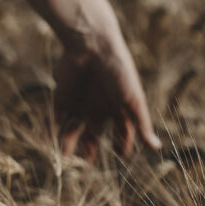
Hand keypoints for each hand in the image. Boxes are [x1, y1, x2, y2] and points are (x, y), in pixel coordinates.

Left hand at [52, 0, 160, 162]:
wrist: (92, 43)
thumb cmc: (118, 69)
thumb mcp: (133, 98)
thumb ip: (141, 123)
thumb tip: (156, 147)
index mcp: (118, 106)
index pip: (122, 132)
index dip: (122, 145)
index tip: (121, 156)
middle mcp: (98, 106)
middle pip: (94, 134)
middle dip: (89, 149)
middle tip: (85, 162)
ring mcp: (78, 102)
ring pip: (72, 129)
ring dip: (67, 143)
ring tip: (64, 156)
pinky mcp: (61, 95)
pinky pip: (55, 117)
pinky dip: (51, 129)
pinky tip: (48, 140)